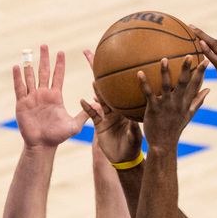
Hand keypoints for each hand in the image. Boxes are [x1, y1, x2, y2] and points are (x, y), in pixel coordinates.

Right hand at [13, 44, 88, 148]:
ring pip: (30, 77)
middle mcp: (43, 94)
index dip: (59, 64)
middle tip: (45, 45)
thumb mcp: (75, 125)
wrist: (42, 145)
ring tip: (28, 53)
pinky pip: (19, 88)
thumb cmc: (58, 136)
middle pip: (43, 72)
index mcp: (55, 96)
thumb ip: (86, 114)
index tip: (61, 52)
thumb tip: (100, 106)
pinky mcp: (22, 104)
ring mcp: (32, 98)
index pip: (58, 76)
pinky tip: (16, 67)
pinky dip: (17, 77)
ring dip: (29, 66)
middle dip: (44, 59)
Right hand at [81, 49, 142, 163]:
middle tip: (95, 57)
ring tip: (93, 77)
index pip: (123, 90)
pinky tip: (82, 100)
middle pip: (109, 88)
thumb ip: (132, 129)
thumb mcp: (134, 138)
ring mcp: (106, 116)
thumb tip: (133, 121)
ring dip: (97, 89)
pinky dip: (88, 108)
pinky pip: (92, 114)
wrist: (123, 160)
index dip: (120, 77)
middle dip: (102, 72)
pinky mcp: (99, 125)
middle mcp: (116, 110)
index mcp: (126, 109)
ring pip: (100, 99)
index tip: (118, 62)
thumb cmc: (133, 148)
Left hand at [138, 56, 208, 149]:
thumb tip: (209, 89)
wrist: (163, 144)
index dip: (201, 72)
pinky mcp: (154, 108)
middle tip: (188, 54)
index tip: (206, 59)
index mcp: (186, 102)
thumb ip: (198, 100)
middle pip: (184, 83)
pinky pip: (148, 94)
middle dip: (187, 69)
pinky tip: (139, 73)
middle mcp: (178, 102)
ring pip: (166, 86)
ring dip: (164, 72)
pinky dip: (144, 83)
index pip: (196, 85)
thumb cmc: (175, 128)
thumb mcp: (189, 114)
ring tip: (163, 59)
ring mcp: (166, 105)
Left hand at [192, 28, 216, 110]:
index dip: (211, 39)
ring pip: (213, 45)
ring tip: (191, 29)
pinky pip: (214, 57)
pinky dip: (206, 49)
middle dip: (202, 34)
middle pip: (215, 42)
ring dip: (201, 37)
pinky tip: (199, 43)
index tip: (201, 33)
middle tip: (190, 26)